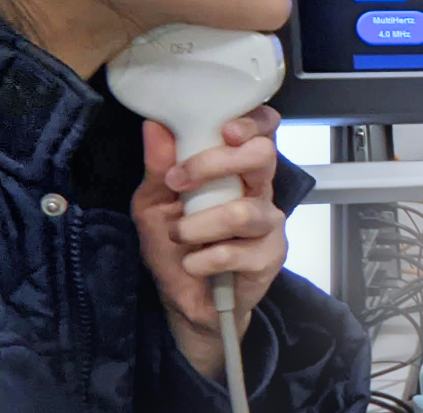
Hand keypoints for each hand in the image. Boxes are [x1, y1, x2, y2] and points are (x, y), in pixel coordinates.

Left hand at [131, 104, 288, 378]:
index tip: (225, 129)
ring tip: (180, 236)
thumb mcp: (153, 202)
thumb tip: (155, 125)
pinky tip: (192, 264)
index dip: (254, 122)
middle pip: (263, 156)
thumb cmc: (174, 244)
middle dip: (216, 163)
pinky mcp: (269, 258)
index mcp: (238, 167)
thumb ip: (159, 167)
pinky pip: (236, 252)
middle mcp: (260, 189)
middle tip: (180, 182)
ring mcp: (269, 223)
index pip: (264, 129)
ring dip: (199, 225)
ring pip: (244, 212)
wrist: (185, 301)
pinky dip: (203, 259)